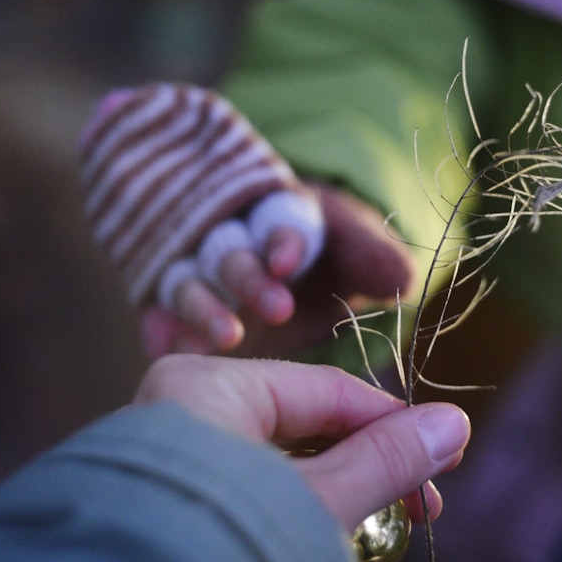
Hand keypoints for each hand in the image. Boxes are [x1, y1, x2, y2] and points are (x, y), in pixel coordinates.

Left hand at [133, 355, 470, 529]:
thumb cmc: (217, 542)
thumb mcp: (313, 501)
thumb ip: (382, 461)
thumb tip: (454, 422)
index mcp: (208, 386)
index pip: (326, 390)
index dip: (393, 423)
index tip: (445, 457)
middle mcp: (182, 409)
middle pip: (302, 425)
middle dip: (364, 466)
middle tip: (421, 508)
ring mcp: (171, 456)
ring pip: (276, 462)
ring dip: (333, 495)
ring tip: (377, 532)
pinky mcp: (169, 498)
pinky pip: (245, 489)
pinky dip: (290, 510)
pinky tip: (320, 537)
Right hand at [142, 184, 413, 357]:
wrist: (292, 265)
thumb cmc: (330, 254)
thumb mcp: (358, 251)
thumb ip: (376, 260)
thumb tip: (402, 281)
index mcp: (282, 214)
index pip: (278, 218)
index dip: (283, 239)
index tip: (289, 262)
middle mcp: (234, 238)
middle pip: (231, 250)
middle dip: (249, 278)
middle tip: (277, 311)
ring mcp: (199, 272)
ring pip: (189, 280)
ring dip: (202, 307)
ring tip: (224, 338)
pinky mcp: (175, 308)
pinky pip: (159, 313)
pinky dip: (161, 329)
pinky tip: (166, 347)